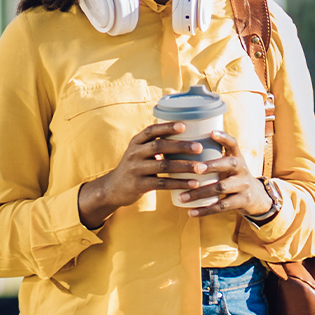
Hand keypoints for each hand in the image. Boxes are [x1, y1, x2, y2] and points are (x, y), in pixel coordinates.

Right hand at [77, 122, 209, 228]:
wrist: (113, 189)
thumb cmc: (136, 167)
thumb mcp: (139, 152)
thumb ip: (156, 145)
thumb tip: (188, 134)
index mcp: (136, 142)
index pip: (151, 131)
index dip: (167, 127)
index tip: (184, 125)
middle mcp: (134, 153)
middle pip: (159, 146)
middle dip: (181, 146)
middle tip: (199, 147)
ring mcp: (135, 169)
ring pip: (163, 165)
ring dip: (184, 166)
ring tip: (201, 168)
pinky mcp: (138, 185)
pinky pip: (162, 183)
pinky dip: (179, 183)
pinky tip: (193, 184)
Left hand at [180, 130, 273, 219]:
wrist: (256, 197)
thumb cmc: (233, 177)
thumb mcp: (230, 165)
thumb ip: (212, 158)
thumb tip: (177, 149)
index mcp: (238, 157)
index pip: (233, 143)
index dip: (224, 137)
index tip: (211, 132)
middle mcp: (242, 169)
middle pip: (229, 164)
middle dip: (212, 166)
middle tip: (196, 168)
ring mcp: (243, 185)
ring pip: (221, 188)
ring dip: (200, 193)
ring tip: (183, 197)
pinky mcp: (242, 201)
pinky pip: (221, 206)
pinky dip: (205, 210)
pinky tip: (191, 212)